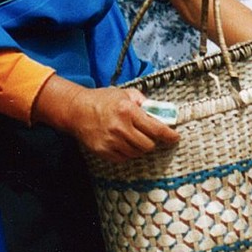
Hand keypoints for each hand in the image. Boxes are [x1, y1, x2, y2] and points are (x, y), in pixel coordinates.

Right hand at [33, 77, 178, 162]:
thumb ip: (144, 102)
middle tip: (150, 135)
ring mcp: (111, 141)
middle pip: (148, 145)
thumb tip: (160, 112)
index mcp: (128, 111)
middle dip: (153, 141)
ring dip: (140, 147)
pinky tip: (122, 141)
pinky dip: (127, 152)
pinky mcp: (103, 151)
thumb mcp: (125, 94)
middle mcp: (120, 127)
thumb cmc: (103, 100)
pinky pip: (124, 158)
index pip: (156, 129)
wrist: (77, 110)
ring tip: (133, 136)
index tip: (175, 137)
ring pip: (137, 153)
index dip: (169, 135)